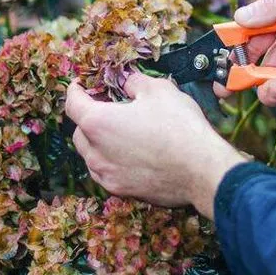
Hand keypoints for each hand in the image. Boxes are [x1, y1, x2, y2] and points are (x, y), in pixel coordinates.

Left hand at [65, 74, 245, 218]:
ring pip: (91, 156)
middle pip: (80, 132)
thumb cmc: (180, 127)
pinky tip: (131, 156)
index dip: (75, 91)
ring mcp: (108, 176)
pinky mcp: (122, 192)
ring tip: (120, 134)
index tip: (80, 85)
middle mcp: (96, 153)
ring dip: (98, 143)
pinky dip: (111, 162)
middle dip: (88, 119)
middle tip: (108, 108)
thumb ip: (135, 82)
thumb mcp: (159, 90)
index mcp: (98, 123)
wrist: (202, 170)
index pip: (73, 104)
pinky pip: (107, 174)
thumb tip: (128, 83)